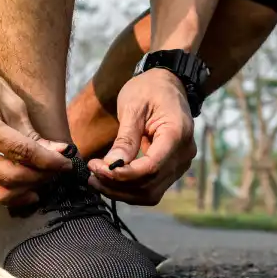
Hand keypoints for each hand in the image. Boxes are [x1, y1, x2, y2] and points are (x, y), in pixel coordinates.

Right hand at [0, 53, 71, 204]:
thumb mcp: (9, 101)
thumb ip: (31, 133)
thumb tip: (58, 153)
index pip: (21, 153)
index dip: (49, 162)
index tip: (67, 164)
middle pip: (8, 177)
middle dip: (39, 178)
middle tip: (56, 173)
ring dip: (22, 192)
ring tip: (41, 183)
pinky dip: (4, 192)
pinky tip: (22, 187)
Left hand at [87, 68, 196, 204]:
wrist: (169, 84)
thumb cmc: (150, 89)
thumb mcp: (133, 107)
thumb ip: (125, 138)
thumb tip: (111, 166)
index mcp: (177, 134)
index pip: (152, 167)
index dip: (124, 174)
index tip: (98, 169)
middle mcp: (184, 154)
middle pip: (150, 184)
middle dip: (117, 184)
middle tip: (92, 172)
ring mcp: (180, 164)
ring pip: (150, 193)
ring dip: (121, 191)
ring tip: (96, 179)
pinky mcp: (171, 169)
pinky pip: (151, 188)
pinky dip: (129, 189)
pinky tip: (110, 179)